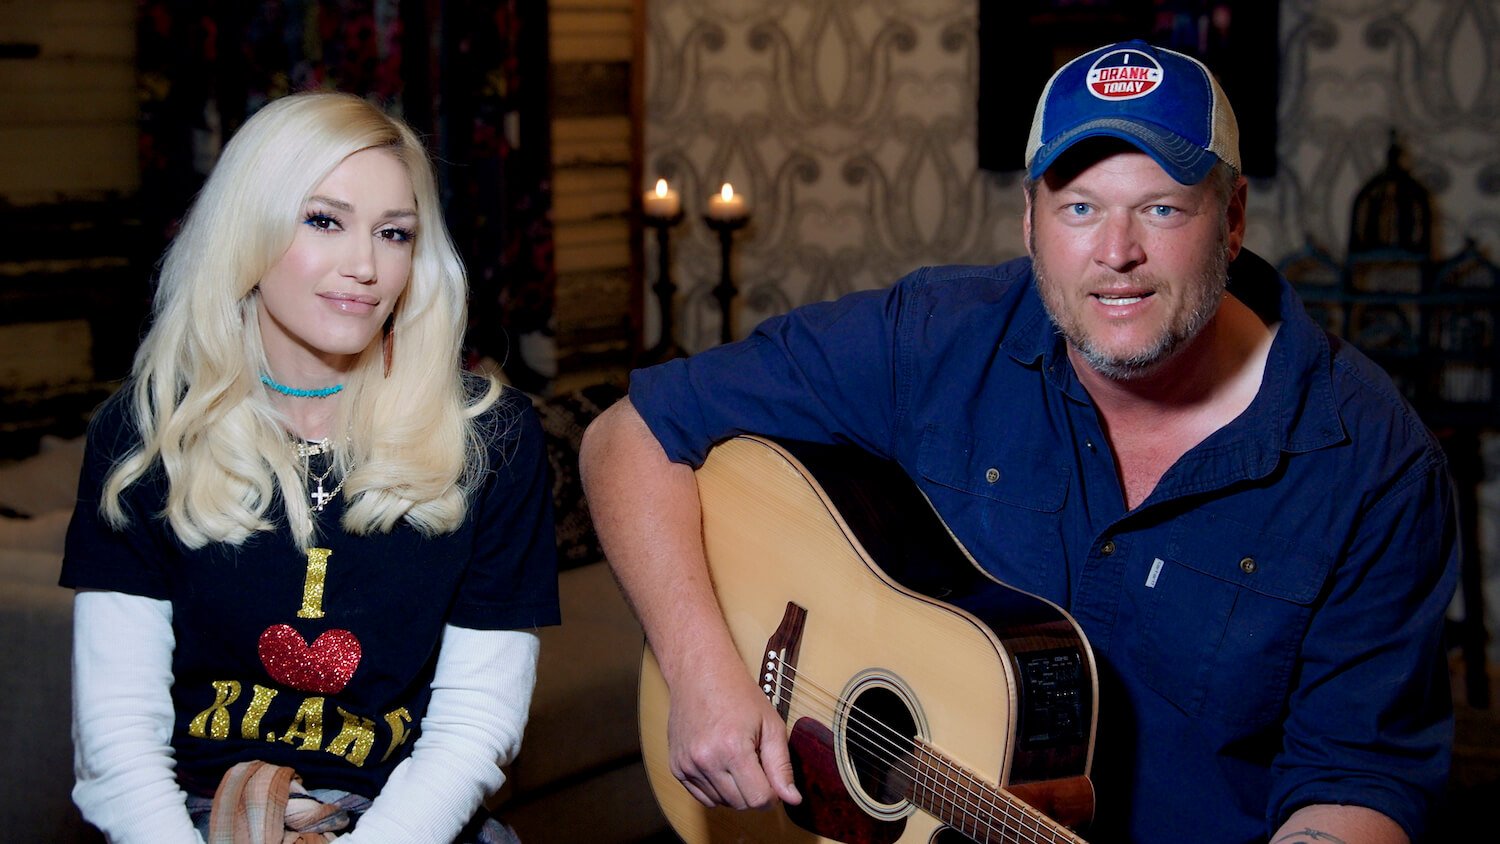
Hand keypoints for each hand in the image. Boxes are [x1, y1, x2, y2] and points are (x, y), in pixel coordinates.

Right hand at [667, 663, 802, 809]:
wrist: (700, 674)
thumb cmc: (738, 694)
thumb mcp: (771, 724)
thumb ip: (782, 765)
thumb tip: (792, 799)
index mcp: (732, 749)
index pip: (759, 799)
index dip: (773, 793)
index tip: (772, 776)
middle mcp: (706, 760)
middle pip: (741, 804)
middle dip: (754, 791)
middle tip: (756, 763)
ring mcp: (688, 765)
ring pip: (722, 803)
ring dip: (735, 791)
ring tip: (737, 759)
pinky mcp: (677, 767)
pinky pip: (703, 798)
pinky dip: (717, 790)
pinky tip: (722, 766)